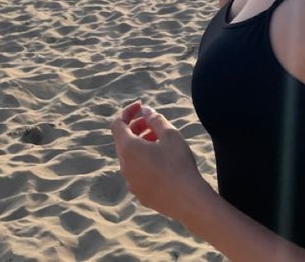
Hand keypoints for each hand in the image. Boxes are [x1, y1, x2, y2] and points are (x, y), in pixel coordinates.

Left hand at [111, 101, 208, 220]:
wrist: (187, 200)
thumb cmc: (178, 163)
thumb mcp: (170, 135)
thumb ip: (155, 119)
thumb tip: (145, 111)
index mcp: (128, 149)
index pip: (117, 124)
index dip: (127, 112)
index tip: (141, 106)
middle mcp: (124, 166)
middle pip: (123, 140)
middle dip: (136, 127)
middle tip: (153, 123)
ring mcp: (130, 182)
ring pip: (130, 157)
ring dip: (140, 144)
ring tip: (160, 140)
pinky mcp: (139, 193)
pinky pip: (136, 171)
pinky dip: (143, 160)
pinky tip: (162, 161)